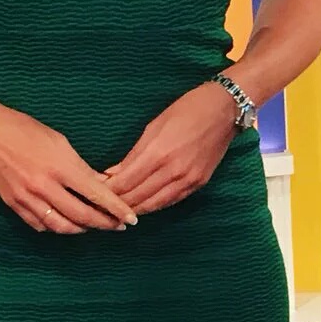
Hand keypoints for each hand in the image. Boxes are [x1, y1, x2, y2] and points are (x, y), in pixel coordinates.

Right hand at [0, 101, 135, 233]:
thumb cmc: (23, 128)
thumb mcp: (59, 141)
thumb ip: (80, 167)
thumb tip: (100, 185)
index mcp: (60, 167)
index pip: (96, 195)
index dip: (117, 209)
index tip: (131, 219)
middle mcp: (44, 187)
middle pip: (82, 216)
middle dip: (104, 224)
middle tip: (118, 226)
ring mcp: (27, 198)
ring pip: (61, 226)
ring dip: (82, 229)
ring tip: (94, 226)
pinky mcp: (14, 204)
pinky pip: (40, 225)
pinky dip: (57, 227)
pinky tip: (66, 224)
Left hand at [106, 82, 240, 214]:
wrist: (224, 110)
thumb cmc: (186, 110)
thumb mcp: (153, 126)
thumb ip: (133, 155)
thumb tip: (113, 173)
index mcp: (158, 154)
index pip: (125, 183)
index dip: (108, 191)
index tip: (96, 193)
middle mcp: (173, 172)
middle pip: (138, 198)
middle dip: (117, 204)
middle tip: (102, 206)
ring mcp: (187, 180)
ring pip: (154, 205)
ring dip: (135, 209)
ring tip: (119, 211)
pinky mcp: (198, 184)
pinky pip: (171, 201)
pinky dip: (154, 205)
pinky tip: (143, 206)